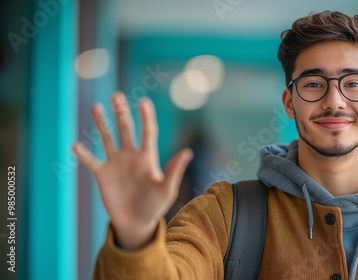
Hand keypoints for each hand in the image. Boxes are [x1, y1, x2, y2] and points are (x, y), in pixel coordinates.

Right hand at [73, 92, 192, 249]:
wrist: (136, 222)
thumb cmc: (155, 206)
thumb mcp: (167, 189)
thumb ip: (174, 170)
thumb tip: (188, 151)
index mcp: (148, 157)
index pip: (148, 132)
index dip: (146, 117)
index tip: (144, 101)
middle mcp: (130, 155)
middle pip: (126, 129)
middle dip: (121, 113)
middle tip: (116, 96)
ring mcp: (115, 163)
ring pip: (107, 138)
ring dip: (101, 123)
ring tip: (96, 107)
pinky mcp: (102, 175)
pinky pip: (91, 161)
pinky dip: (83, 154)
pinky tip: (76, 146)